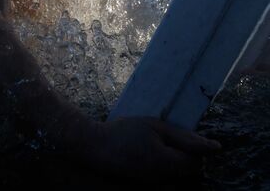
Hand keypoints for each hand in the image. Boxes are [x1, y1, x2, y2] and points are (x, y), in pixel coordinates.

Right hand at [87, 116, 220, 182]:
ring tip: (161, 156)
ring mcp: (156, 190)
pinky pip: (169, 188)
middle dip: (187, 162)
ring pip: (182, 186)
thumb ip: (185, 138)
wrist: (96, 148)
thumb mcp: (156, 127)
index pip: (197, 163)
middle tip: (168, 146)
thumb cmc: (125, 132)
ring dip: (179, 172)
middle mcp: (165, 184)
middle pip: (192, 178)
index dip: (192, 149)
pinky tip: (156, 165)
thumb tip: (214, 147)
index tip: (177, 139)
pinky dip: (169, 179)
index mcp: (169, 166)